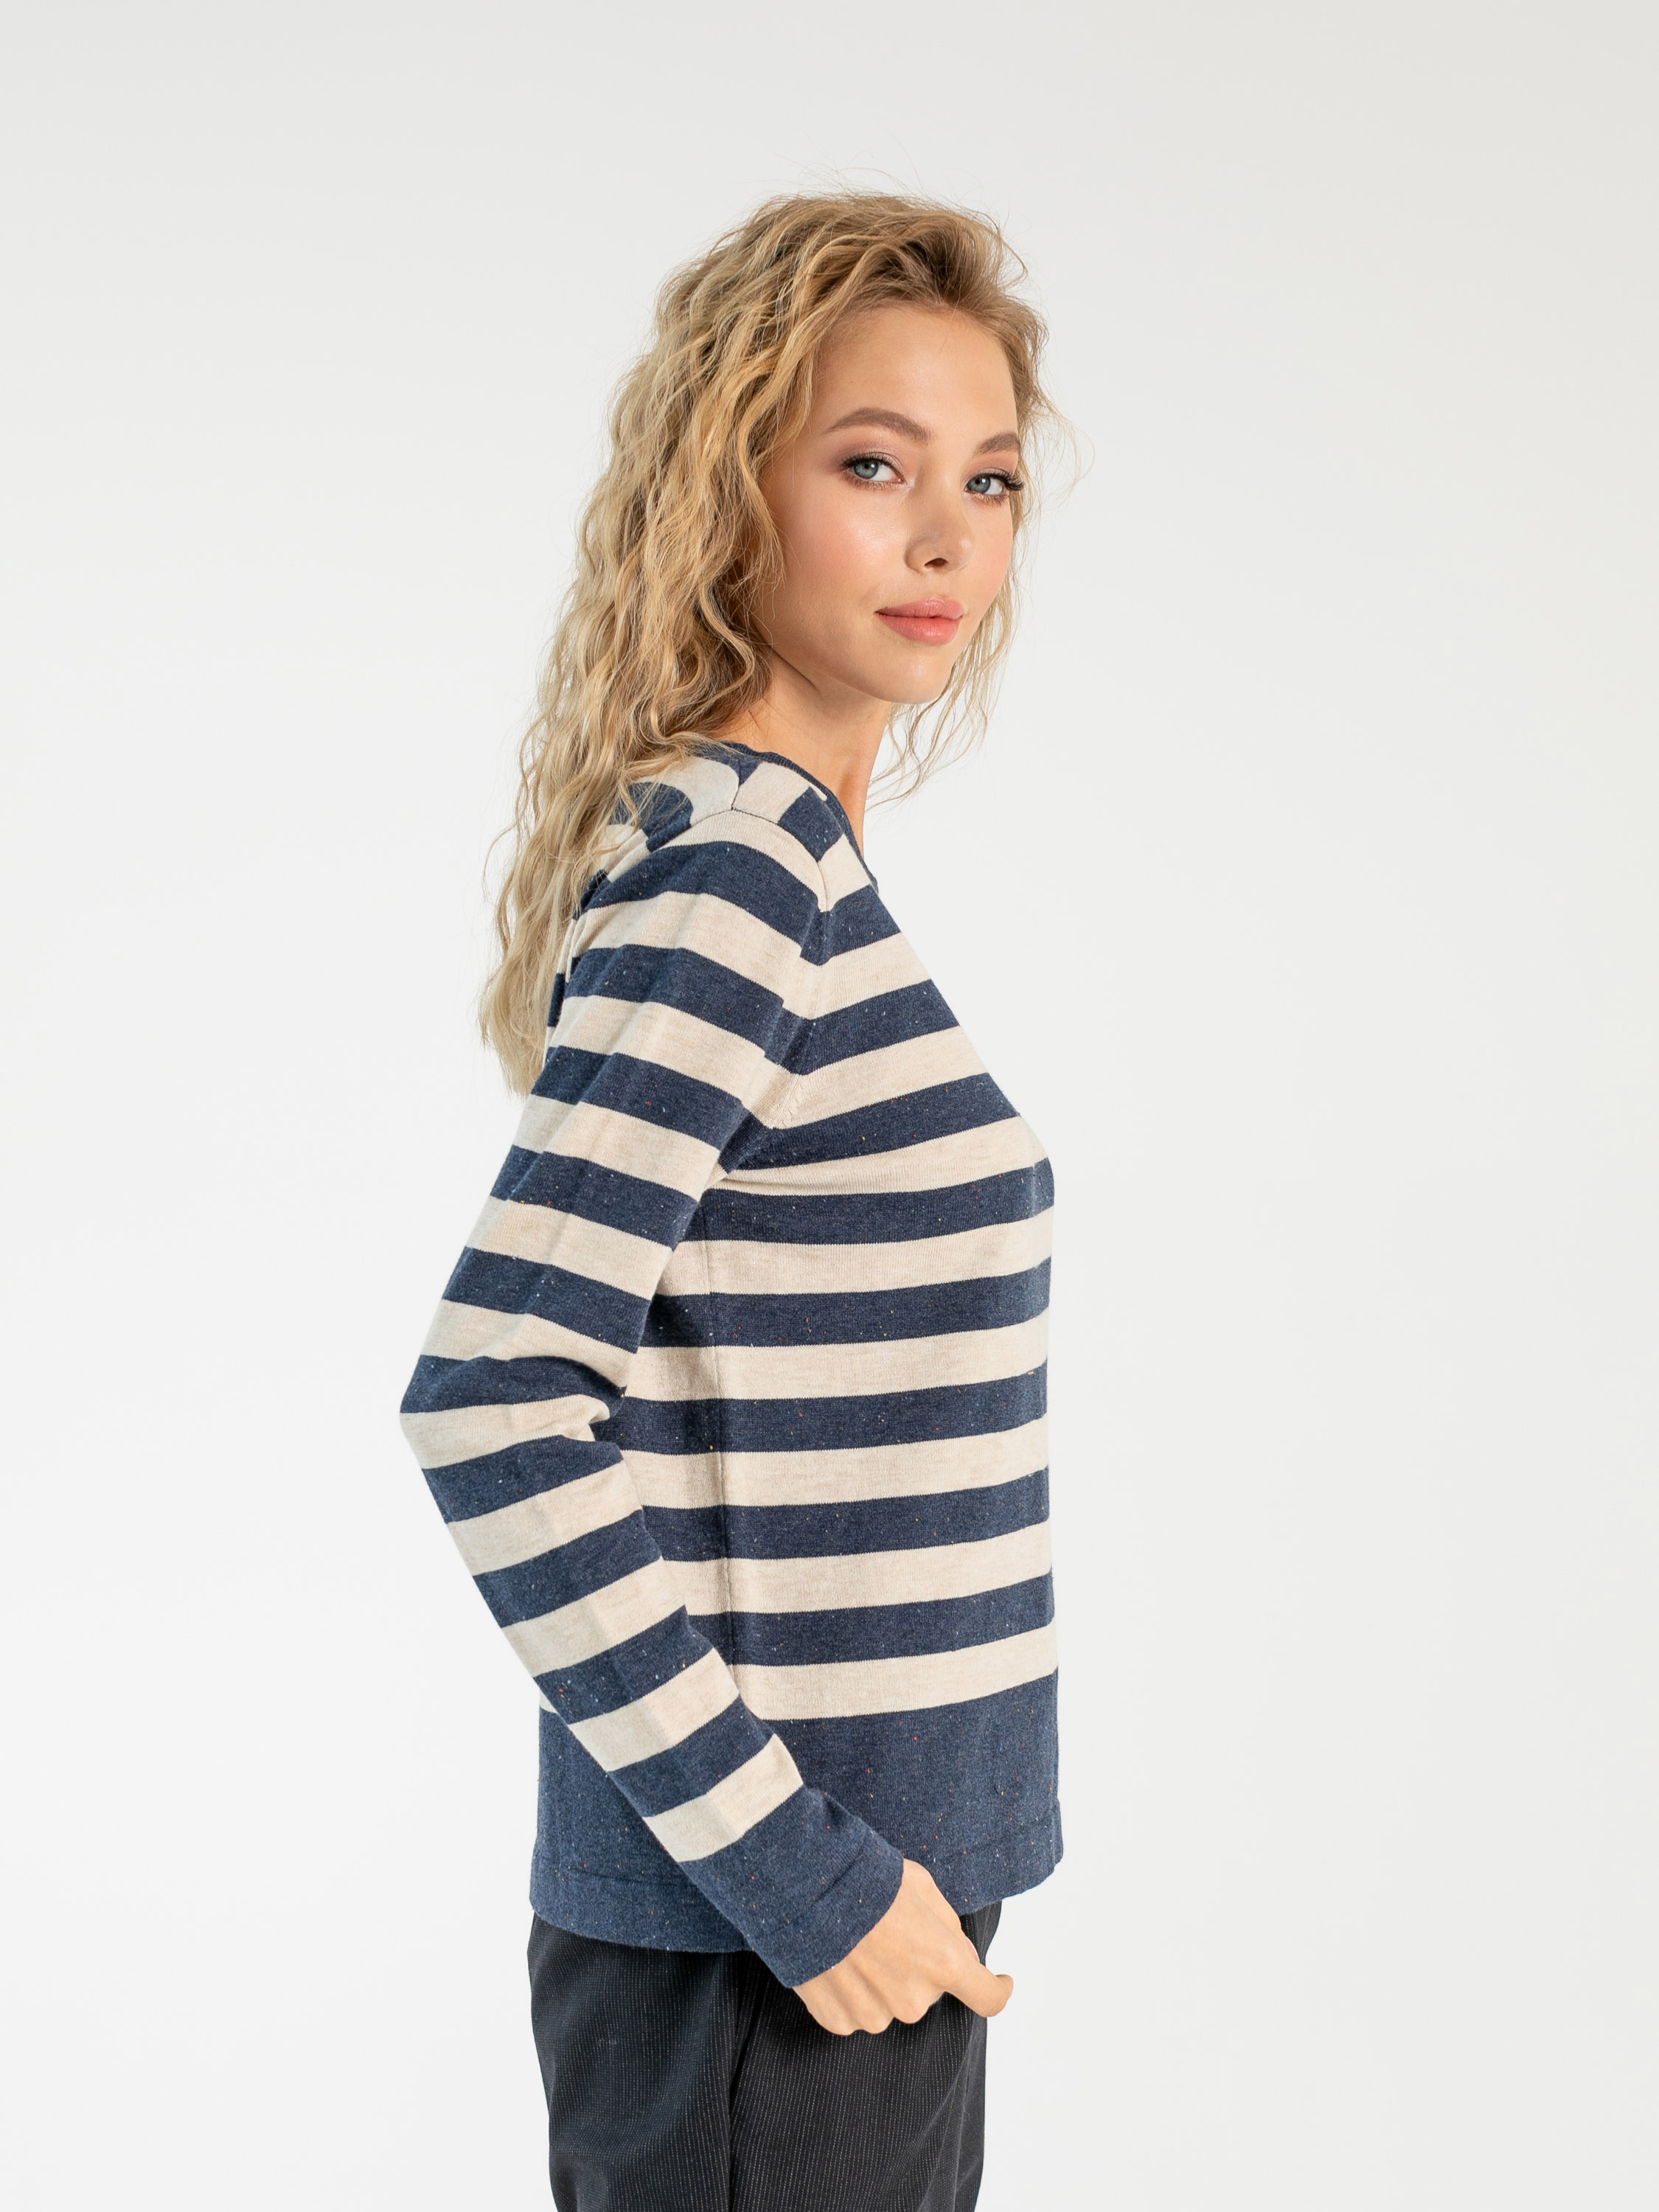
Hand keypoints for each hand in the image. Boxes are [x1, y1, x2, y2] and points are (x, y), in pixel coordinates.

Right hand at [792, 1858, 1013, 2035]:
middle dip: (920, 1966)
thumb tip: (961, 1954)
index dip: (998, 1989)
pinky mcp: (840, 2022)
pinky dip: (852, 1992)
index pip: (988, 1997)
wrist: (804, 1888)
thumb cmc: (868, 1879)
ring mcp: (875, 2015)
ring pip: (892, 2004)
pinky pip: (858, 2013)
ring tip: (857, 1942)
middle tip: (891, 1931)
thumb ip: (948, 1925)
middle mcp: (914, 2000)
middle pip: (930, 1991)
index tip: (999, 1981)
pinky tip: (838, 1959)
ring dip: (884, 1981)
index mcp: (944, 1963)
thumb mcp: (923, 1885)